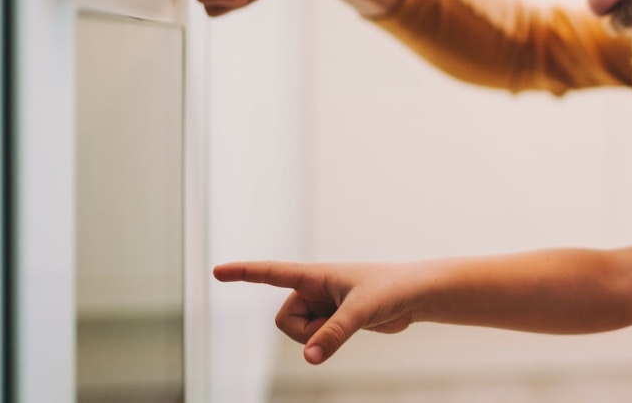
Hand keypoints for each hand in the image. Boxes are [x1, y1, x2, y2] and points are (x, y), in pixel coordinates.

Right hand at [213, 260, 415, 363]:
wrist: (415, 296)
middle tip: (339, 319)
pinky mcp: (331, 320)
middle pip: (284, 322)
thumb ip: (333, 334)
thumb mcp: (361, 311)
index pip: (271, 273)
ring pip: (299, 334)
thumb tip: (308, 358)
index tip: (217, 272)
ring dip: (320, 336)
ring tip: (351, 319)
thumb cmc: (391, 290)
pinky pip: (315, 339)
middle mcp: (313, 288)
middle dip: (305, 331)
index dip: (243, 273)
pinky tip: (354, 324)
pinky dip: (328, 340)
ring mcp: (321, 305)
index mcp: (314, 274)